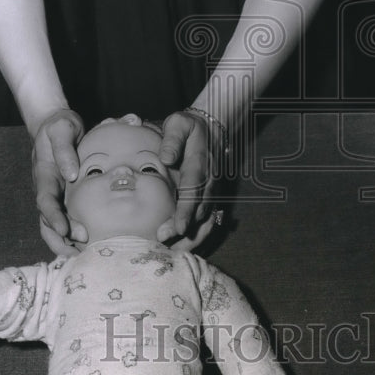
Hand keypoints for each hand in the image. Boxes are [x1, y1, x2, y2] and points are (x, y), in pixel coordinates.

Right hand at [32, 109, 85, 254]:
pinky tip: (88, 246)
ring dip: (66, 242)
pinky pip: (65, 220)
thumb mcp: (62, 128)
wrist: (57, 125)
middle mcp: (47, 189)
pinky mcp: (65, 198)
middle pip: (47, 221)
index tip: (64, 231)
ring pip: (53, 226)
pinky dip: (72, 235)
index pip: (45, 201)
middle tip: (82, 245)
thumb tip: (71, 175)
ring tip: (84, 255)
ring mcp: (55, 195)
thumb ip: (65, 150)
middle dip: (61, 237)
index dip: (54, 218)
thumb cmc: (61, 126)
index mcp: (44, 175)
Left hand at [156, 110, 213, 242]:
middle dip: (184, 229)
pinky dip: (196, 235)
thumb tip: (167, 159)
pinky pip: (207, 220)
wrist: (211, 129)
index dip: (186, 210)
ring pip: (205, 219)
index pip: (194, 189)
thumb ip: (173, 139)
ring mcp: (212, 191)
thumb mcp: (179, 123)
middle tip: (162, 240)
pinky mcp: (210, 197)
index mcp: (201, 163)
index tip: (178, 227)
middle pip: (199, 210)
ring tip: (170, 251)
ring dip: (190, 236)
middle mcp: (210, 180)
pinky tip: (180, 247)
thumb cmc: (188, 128)